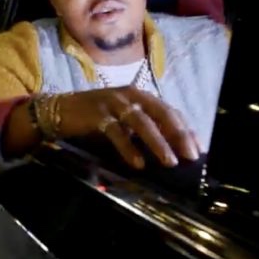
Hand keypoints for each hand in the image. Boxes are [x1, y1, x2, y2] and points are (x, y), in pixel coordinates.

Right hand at [56, 86, 201, 168]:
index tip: (198, 149)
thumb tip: (169, 151)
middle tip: (190, 156)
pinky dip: (129, 148)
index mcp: (139, 95)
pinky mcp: (97, 115)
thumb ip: (142, 130)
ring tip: (169, 162)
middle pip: (161, 113)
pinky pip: (117, 132)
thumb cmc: (95, 118)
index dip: (185, 129)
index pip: (169, 111)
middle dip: (178, 135)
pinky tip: (138, 163)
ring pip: (142, 122)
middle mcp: (129, 95)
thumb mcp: (123, 120)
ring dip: (158, 142)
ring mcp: (113, 103)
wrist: (59, 111)